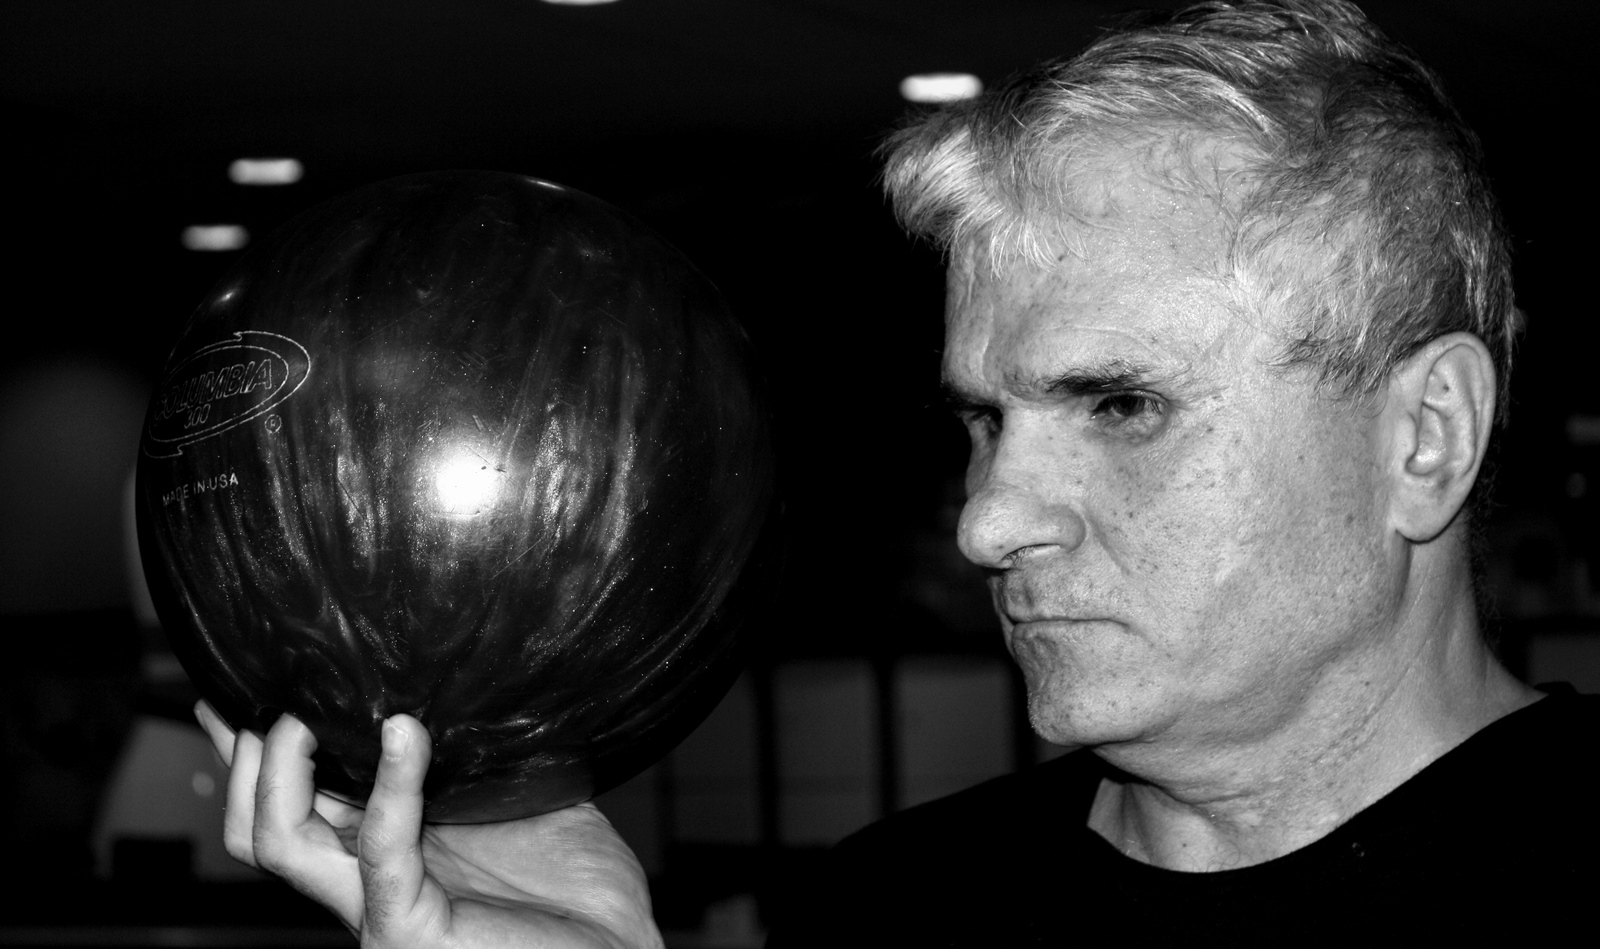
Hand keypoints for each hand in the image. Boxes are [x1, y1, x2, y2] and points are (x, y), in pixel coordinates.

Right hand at [195, 700, 662, 948]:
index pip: (290, 801)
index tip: (251, 674)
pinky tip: (406, 733)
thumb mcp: (520, 796)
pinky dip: (390, 787)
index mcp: (383, 853)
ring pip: (281, 841)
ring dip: (281, 767)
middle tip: (271, 690)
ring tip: (310, 709)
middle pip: (259, 824)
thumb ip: (483, 745)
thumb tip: (473, 674)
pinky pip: (380, 851)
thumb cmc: (578, 889)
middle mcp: (364, 885)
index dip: (255, 747)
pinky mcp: (410, 931)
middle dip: (245, 753)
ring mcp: (378, 913)